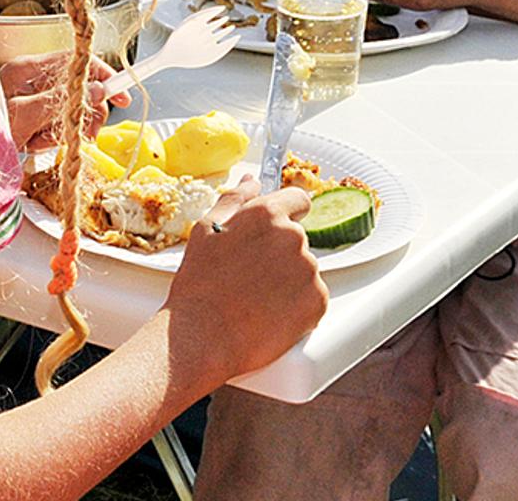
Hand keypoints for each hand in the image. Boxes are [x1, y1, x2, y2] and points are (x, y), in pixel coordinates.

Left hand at [0, 51, 127, 149]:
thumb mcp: (21, 117)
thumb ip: (58, 101)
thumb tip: (96, 88)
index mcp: (26, 70)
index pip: (75, 61)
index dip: (102, 76)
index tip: (122, 97)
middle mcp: (28, 80)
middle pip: (77, 88)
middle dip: (81, 114)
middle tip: (79, 135)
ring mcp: (28, 99)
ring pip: (67, 111)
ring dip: (60, 131)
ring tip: (38, 142)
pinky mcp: (28, 118)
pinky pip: (52, 126)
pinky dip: (47, 139)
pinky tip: (32, 146)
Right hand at [166, 183, 325, 380]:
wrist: (204, 336)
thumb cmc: (200, 284)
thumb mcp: (206, 231)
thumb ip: (234, 199)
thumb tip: (251, 182)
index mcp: (267, 215)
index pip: (298, 199)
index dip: (287, 211)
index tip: (277, 226)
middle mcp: (294, 239)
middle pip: (297, 238)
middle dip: (279, 251)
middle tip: (251, 272)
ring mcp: (309, 272)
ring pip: (304, 268)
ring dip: (288, 278)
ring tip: (257, 295)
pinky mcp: (318, 303)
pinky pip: (313, 296)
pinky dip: (297, 303)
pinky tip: (270, 311)